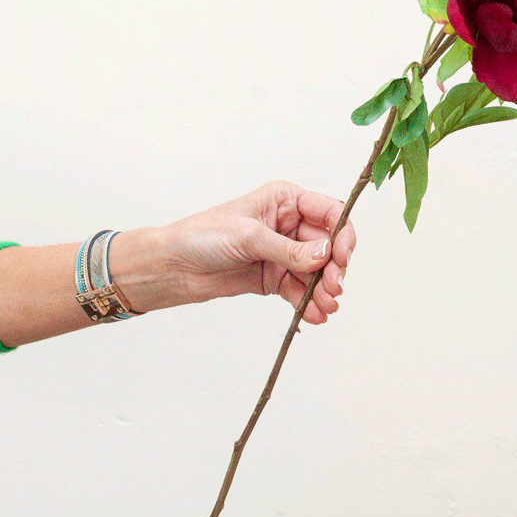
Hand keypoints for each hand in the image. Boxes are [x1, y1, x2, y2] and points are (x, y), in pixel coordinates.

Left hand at [160, 181, 354, 324]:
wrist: (174, 266)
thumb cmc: (202, 236)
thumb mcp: (248, 237)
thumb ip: (289, 249)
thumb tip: (325, 254)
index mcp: (284, 201)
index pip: (329, 212)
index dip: (342, 234)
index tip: (342, 258)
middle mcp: (289, 224)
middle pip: (328, 246)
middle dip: (333, 269)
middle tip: (333, 289)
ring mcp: (284, 253)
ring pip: (316, 272)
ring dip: (324, 291)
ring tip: (325, 308)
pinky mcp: (275, 277)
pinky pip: (300, 290)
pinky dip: (309, 303)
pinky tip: (314, 315)